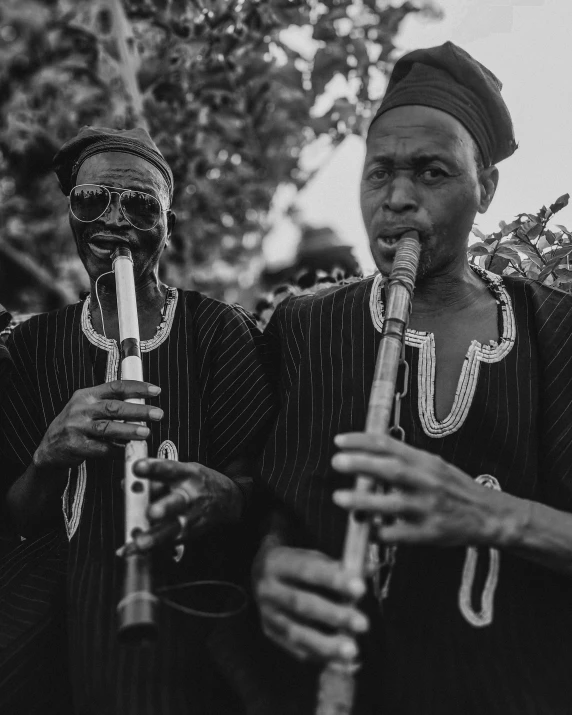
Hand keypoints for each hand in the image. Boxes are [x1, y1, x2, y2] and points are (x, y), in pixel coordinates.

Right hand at [33, 380, 162, 469]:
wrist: (49, 448)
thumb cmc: (77, 425)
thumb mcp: (88, 407)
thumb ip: (111, 404)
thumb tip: (144, 404)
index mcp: (87, 395)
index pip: (115, 386)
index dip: (137, 388)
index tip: (156, 391)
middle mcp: (81, 409)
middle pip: (114, 407)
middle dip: (138, 410)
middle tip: (158, 413)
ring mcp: (76, 427)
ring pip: (107, 428)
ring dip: (129, 430)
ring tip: (146, 432)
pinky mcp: (75, 446)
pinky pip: (101, 449)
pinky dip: (117, 450)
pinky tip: (129, 450)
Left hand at [127, 459, 244, 550]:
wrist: (228, 499)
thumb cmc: (197, 482)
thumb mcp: (182, 471)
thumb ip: (155, 478)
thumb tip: (127, 485)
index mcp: (187, 474)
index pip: (169, 469)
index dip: (153, 468)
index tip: (137, 467)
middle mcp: (190, 495)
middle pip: (176, 502)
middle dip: (163, 508)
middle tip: (151, 513)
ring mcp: (192, 516)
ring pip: (174, 527)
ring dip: (156, 536)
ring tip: (140, 543)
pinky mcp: (190, 533)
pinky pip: (168, 541)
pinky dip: (150, 548)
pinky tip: (133, 550)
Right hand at [252, 541, 367, 662]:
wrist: (261, 574)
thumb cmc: (296, 564)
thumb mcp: (311, 555)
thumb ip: (337, 564)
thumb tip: (367, 570)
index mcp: (278, 562)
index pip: (307, 570)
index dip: (333, 579)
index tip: (360, 589)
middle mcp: (268, 589)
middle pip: (301, 604)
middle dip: (333, 615)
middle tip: (362, 623)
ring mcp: (267, 613)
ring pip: (295, 632)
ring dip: (326, 644)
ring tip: (352, 650)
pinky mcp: (270, 632)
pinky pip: (294, 649)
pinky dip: (318, 655)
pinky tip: (338, 660)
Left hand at [332, 433, 509, 546]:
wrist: (490, 516)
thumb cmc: (454, 488)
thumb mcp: (434, 465)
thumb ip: (405, 459)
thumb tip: (367, 451)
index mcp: (426, 461)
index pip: (390, 444)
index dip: (362, 440)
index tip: (339, 441)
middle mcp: (427, 482)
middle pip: (392, 470)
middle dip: (362, 464)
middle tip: (336, 462)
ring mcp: (429, 508)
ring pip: (393, 504)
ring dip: (364, 500)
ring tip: (339, 497)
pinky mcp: (430, 534)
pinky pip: (399, 534)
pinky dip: (378, 532)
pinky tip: (363, 529)